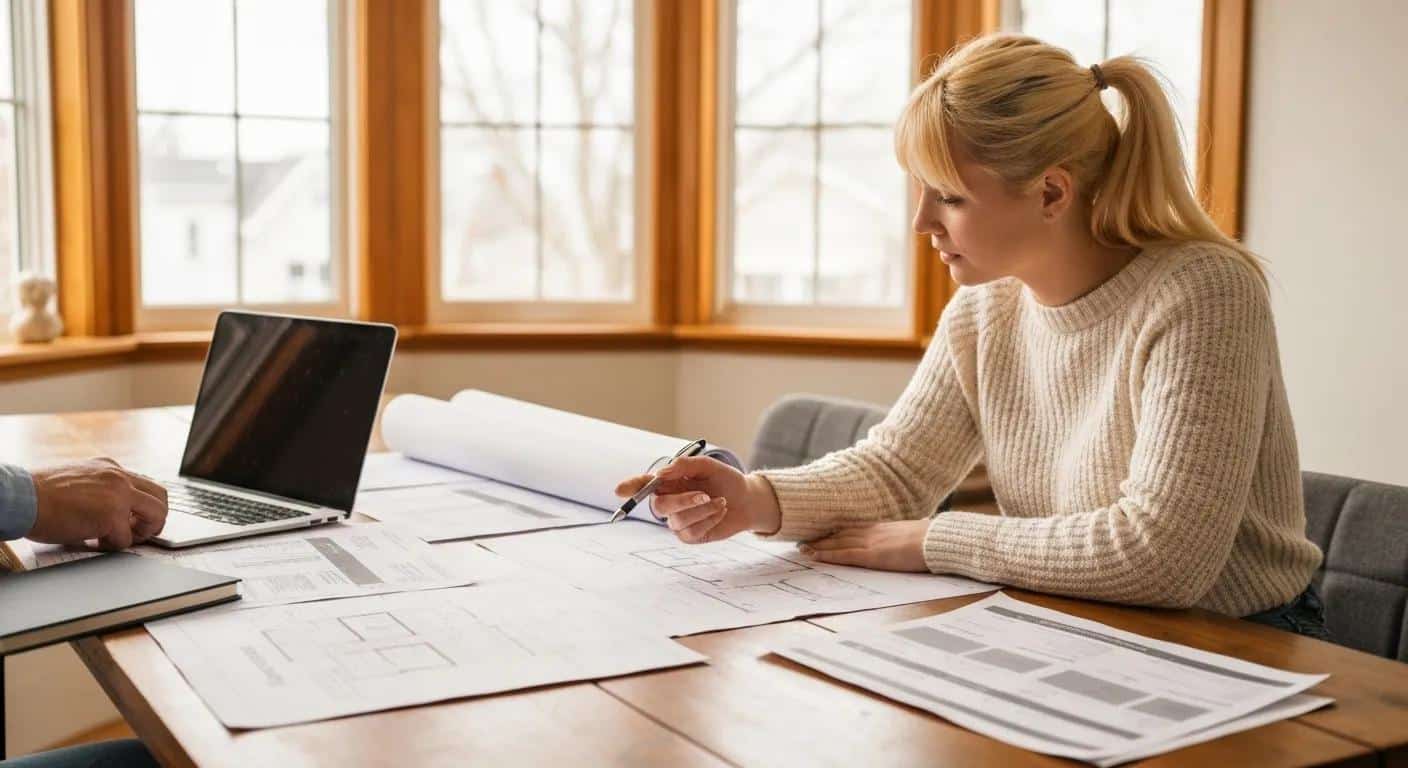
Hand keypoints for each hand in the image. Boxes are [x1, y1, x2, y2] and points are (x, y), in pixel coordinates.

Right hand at [27, 458, 168, 549]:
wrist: (20, 498)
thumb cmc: (38, 495)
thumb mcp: (77, 481)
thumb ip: (100, 490)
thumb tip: (114, 512)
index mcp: (109, 467)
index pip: (144, 484)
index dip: (144, 505)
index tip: (136, 519)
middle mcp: (118, 476)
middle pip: (160, 496)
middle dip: (156, 518)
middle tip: (141, 533)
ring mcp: (118, 494)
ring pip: (156, 514)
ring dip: (144, 532)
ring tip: (122, 539)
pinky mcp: (111, 514)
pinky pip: (126, 538)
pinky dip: (113, 546)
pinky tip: (95, 542)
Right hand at [614, 456, 781, 543]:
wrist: (746, 499)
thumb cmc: (725, 480)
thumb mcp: (708, 466)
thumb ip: (685, 465)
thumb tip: (661, 473)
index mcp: (668, 482)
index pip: (643, 485)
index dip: (630, 487)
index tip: (619, 490)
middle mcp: (668, 502)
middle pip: (659, 507)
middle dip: (683, 501)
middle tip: (705, 494)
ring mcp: (677, 521)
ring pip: (679, 520)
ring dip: (704, 509)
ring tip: (721, 501)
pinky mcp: (689, 536)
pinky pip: (692, 531)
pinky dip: (710, 520)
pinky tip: (720, 511)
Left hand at [799, 519, 930, 571]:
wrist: (938, 541)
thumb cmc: (932, 540)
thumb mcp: (914, 535)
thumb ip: (904, 537)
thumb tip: (908, 538)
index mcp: (883, 527)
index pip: (853, 528)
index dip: (836, 531)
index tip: (823, 533)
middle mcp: (872, 532)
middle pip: (841, 534)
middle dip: (822, 538)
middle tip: (804, 539)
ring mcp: (870, 542)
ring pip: (837, 543)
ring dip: (818, 546)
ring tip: (802, 548)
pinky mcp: (871, 555)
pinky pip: (843, 555)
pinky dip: (826, 555)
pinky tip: (814, 556)